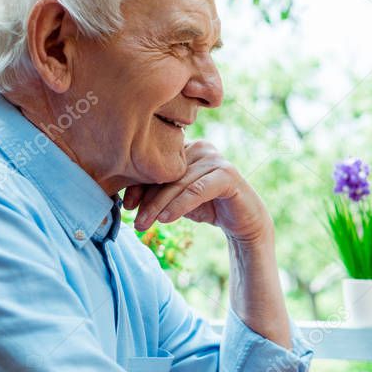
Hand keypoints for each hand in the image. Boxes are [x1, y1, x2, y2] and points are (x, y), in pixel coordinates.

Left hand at [124, 141, 271, 242]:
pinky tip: (167, 219)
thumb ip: (159, 192)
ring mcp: (216, 159)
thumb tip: (126, 199)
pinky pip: (197, 190)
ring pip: (179, 183)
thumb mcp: (179, 199)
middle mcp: (202, 148)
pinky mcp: (228, 175)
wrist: (244, 221)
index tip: (127, 206)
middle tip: (135, 222)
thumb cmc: (209, 207)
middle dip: (148, 199)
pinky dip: (180, 205)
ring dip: (159, 205)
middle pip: (167, 174)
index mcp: (187, 148)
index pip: (157, 164)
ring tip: (145, 224)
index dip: (139, 184)